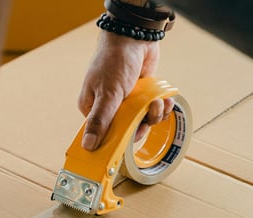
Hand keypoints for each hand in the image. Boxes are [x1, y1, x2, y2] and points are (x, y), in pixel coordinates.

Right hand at [78, 30, 173, 149]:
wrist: (134, 36)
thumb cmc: (114, 61)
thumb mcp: (107, 94)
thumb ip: (99, 121)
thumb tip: (87, 146)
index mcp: (93, 108)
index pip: (104, 134)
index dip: (119, 140)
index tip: (132, 138)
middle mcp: (108, 107)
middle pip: (127, 130)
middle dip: (142, 124)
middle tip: (148, 115)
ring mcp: (127, 101)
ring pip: (143, 121)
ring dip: (155, 114)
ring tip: (157, 102)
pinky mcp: (142, 96)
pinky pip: (152, 109)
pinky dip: (161, 106)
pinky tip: (165, 100)